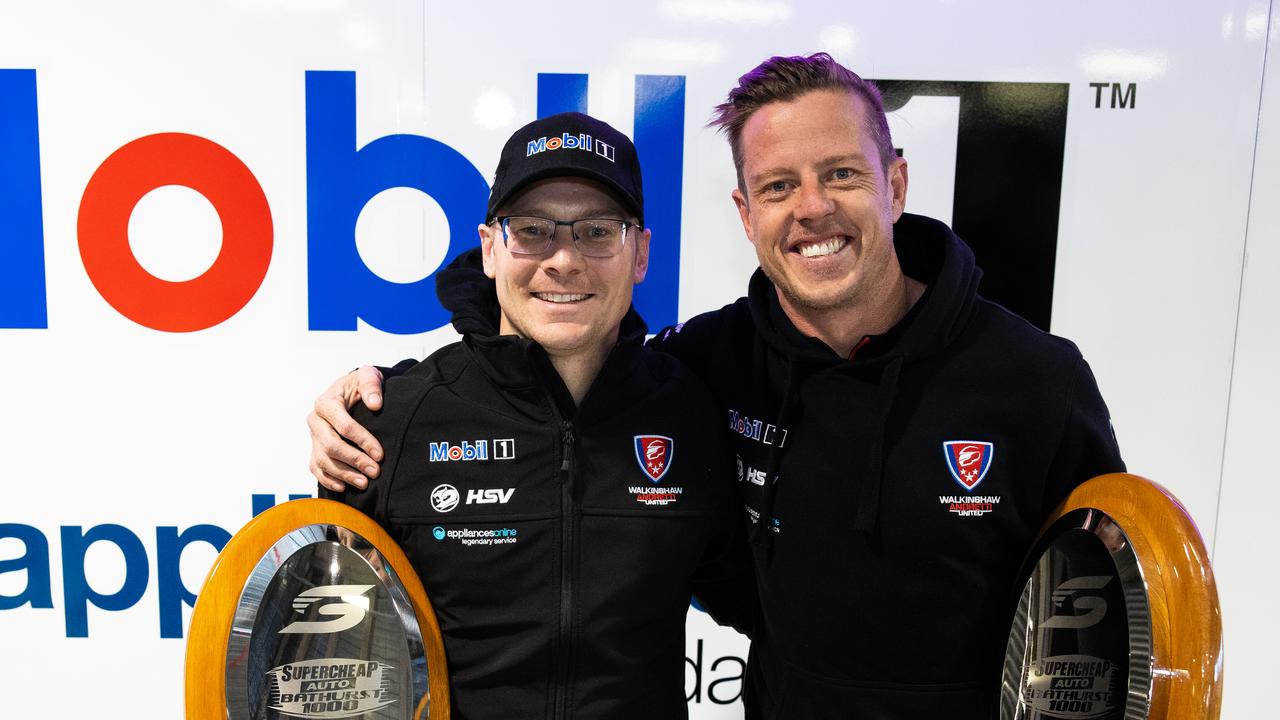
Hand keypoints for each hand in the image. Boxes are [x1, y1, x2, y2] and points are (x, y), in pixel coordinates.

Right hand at [307, 366, 385, 491]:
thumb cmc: (360, 385)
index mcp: (326, 402)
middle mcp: (315, 420)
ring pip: (322, 460)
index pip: (343, 425)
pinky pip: (316, 468)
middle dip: (354, 460)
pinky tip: (344, 487)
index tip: (380, 454)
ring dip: (344, 474)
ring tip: (365, 483)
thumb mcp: (367, 376)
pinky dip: (328, 480)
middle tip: (375, 471)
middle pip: (331, 445)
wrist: (350, 392)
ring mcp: (313, 436)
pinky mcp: (314, 449)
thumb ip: (371, 385)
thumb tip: (375, 404)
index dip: (362, 441)